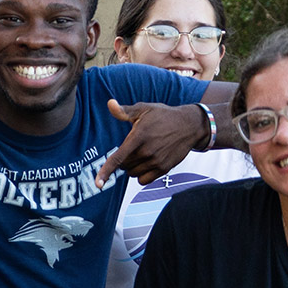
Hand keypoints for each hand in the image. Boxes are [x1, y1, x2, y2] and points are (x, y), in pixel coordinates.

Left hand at [92, 100, 208, 188]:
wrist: (189, 126)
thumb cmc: (164, 116)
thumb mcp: (144, 109)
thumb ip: (124, 111)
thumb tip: (110, 103)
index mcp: (139, 136)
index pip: (118, 158)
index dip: (106, 171)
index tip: (97, 184)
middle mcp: (147, 151)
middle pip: (123, 165)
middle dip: (124, 159)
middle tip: (134, 146)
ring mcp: (156, 161)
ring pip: (132, 174)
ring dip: (132, 167)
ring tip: (142, 152)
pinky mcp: (164, 169)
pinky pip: (143, 181)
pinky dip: (141, 176)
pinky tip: (146, 163)